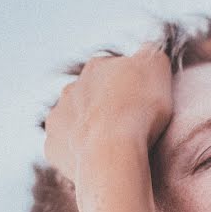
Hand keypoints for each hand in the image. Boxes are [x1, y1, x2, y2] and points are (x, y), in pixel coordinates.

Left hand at [43, 43, 172, 184]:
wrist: (112, 150)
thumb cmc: (138, 108)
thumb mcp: (157, 68)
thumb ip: (150, 53)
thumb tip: (147, 51)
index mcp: (96, 67)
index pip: (115, 70)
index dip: (132, 86)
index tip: (146, 102)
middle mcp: (71, 88)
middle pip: (92, 94)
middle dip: (107, 105)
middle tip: (130, 125)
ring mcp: (59, 117)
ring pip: (75, 120)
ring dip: (91, 128)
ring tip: (113, 145)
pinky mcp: (53, 146)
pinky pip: (66, 148)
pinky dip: (80, 153)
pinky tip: (98, 160)